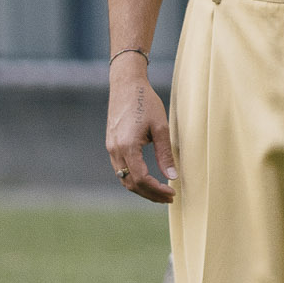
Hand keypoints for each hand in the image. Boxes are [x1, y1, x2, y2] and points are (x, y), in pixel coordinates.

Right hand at [107, 70, 176, 203]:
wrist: (126, 84)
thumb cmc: (145, 101)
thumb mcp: (160, 127)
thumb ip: (165, 154)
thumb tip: (172, 177)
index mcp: (127, 146)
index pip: (140, 179)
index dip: (156, 190)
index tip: (171, 193)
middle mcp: (115, 150)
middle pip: (130, 183)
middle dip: (150, 194)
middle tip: (168, 198)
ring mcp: (111, 147)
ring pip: (124, 178)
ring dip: (141, 188)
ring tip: (160, 191)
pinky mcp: (111, 144)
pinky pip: (121, 169)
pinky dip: (133, 178)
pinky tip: (148, 178)